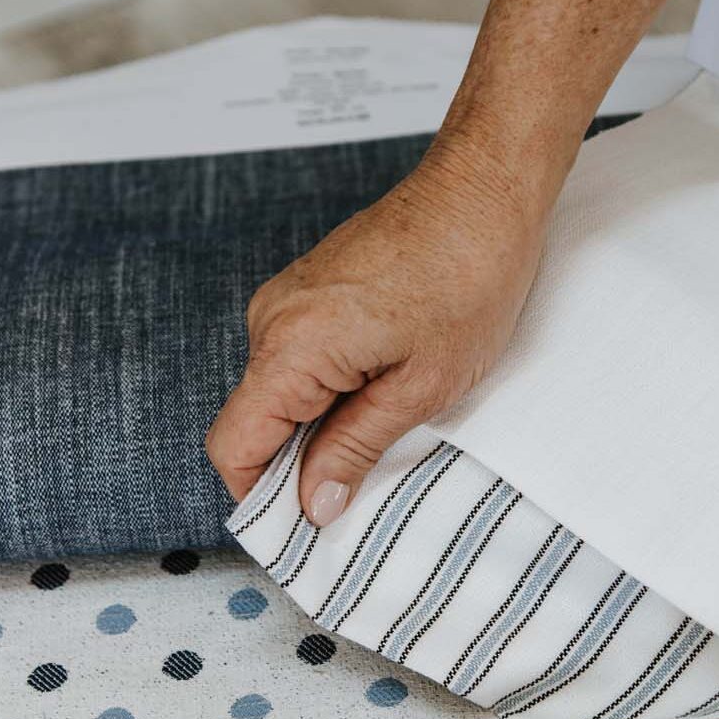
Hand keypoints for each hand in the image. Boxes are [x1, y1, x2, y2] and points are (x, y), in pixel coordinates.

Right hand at [207, 0, 693, 526]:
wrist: (485, 190)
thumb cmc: (468, 277)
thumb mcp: (421, 387)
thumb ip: (355, 449)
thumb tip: (315, 505)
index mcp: (290, 347)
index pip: (234, 446)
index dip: (260, 498)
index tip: (303, 528)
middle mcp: (272, 320)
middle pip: (253, 424)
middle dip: (296, 466)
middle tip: (360, 488)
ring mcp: (287, 300)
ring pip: (278, 394)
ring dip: (318, 426)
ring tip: (386, 427)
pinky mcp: (308, 291)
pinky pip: (297, 360)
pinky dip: (328, 390)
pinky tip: (382, 389)